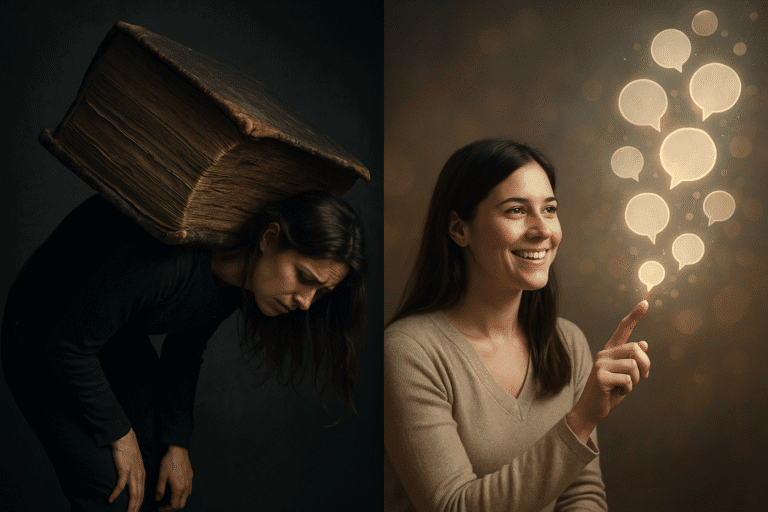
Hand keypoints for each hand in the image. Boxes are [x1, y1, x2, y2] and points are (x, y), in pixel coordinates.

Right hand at [109, 428, 145, 511]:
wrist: (124, 437)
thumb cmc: (128, 449)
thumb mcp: (134, 463)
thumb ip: (133, 473)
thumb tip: (129, 481)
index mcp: (142, 473)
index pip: (142, 492)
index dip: (139, 503)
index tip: (135, 511)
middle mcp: (139, 474)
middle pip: (139, 495)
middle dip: (136, 508)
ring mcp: (133, 472)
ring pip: (134, 493)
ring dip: (130, 505)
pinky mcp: (124, 469)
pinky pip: (120, 485)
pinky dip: (116, 494)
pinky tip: (111, 500)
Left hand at [156, 445, 192, 510]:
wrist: (179, 449)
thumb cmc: (169, 461)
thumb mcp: (161, 476)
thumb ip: (159, 490)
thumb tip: (157, 499)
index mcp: (178, 488)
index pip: (174, 505)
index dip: (166, 509)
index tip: (159, 508)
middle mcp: (186, 487)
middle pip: (181, 504)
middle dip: (173, 508)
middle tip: (165, 507)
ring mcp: (190, 482)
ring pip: (186, 498)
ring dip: (178, 501)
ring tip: (170, 499)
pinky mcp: (191, 477)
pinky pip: (189, 490)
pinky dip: (183, 495)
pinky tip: (177, 491)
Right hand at [567, 300, 650, 442]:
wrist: (591, 410)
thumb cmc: (610, 393)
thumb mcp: (625, 375)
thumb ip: (632, 360)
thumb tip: (644, 343)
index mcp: (610, 351)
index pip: (623, 329)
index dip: (635, 315)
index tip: (645, 302)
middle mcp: (604, 353)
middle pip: (636, 348)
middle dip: (646, 365)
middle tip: (642, 378)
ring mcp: (601, 364)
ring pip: (633, 365)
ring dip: (636, 381)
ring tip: (624, 388)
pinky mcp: (600, 376)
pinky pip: (628, 380)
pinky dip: (628, 390)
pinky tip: (616, 393)